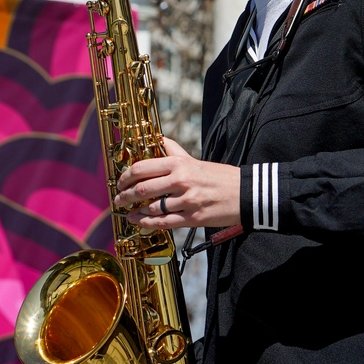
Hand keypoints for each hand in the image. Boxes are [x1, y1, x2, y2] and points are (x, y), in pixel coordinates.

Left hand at [112, 137, 240, 229]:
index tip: (120, 182)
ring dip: (135, 211)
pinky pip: (164, 222)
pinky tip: (139, 222)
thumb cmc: (218, 176)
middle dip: (125, 195)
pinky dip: (147, 223)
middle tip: (118, 199)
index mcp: (179, 164)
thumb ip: (174, 150)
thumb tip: (158, 139)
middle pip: (142, 188)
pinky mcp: (193, 218)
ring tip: (128, 212)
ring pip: (151, 207)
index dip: (125, 177)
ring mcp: (187, 200)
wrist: (245, 193)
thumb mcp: (194, 159)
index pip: (142, 168)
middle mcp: (181, 180)